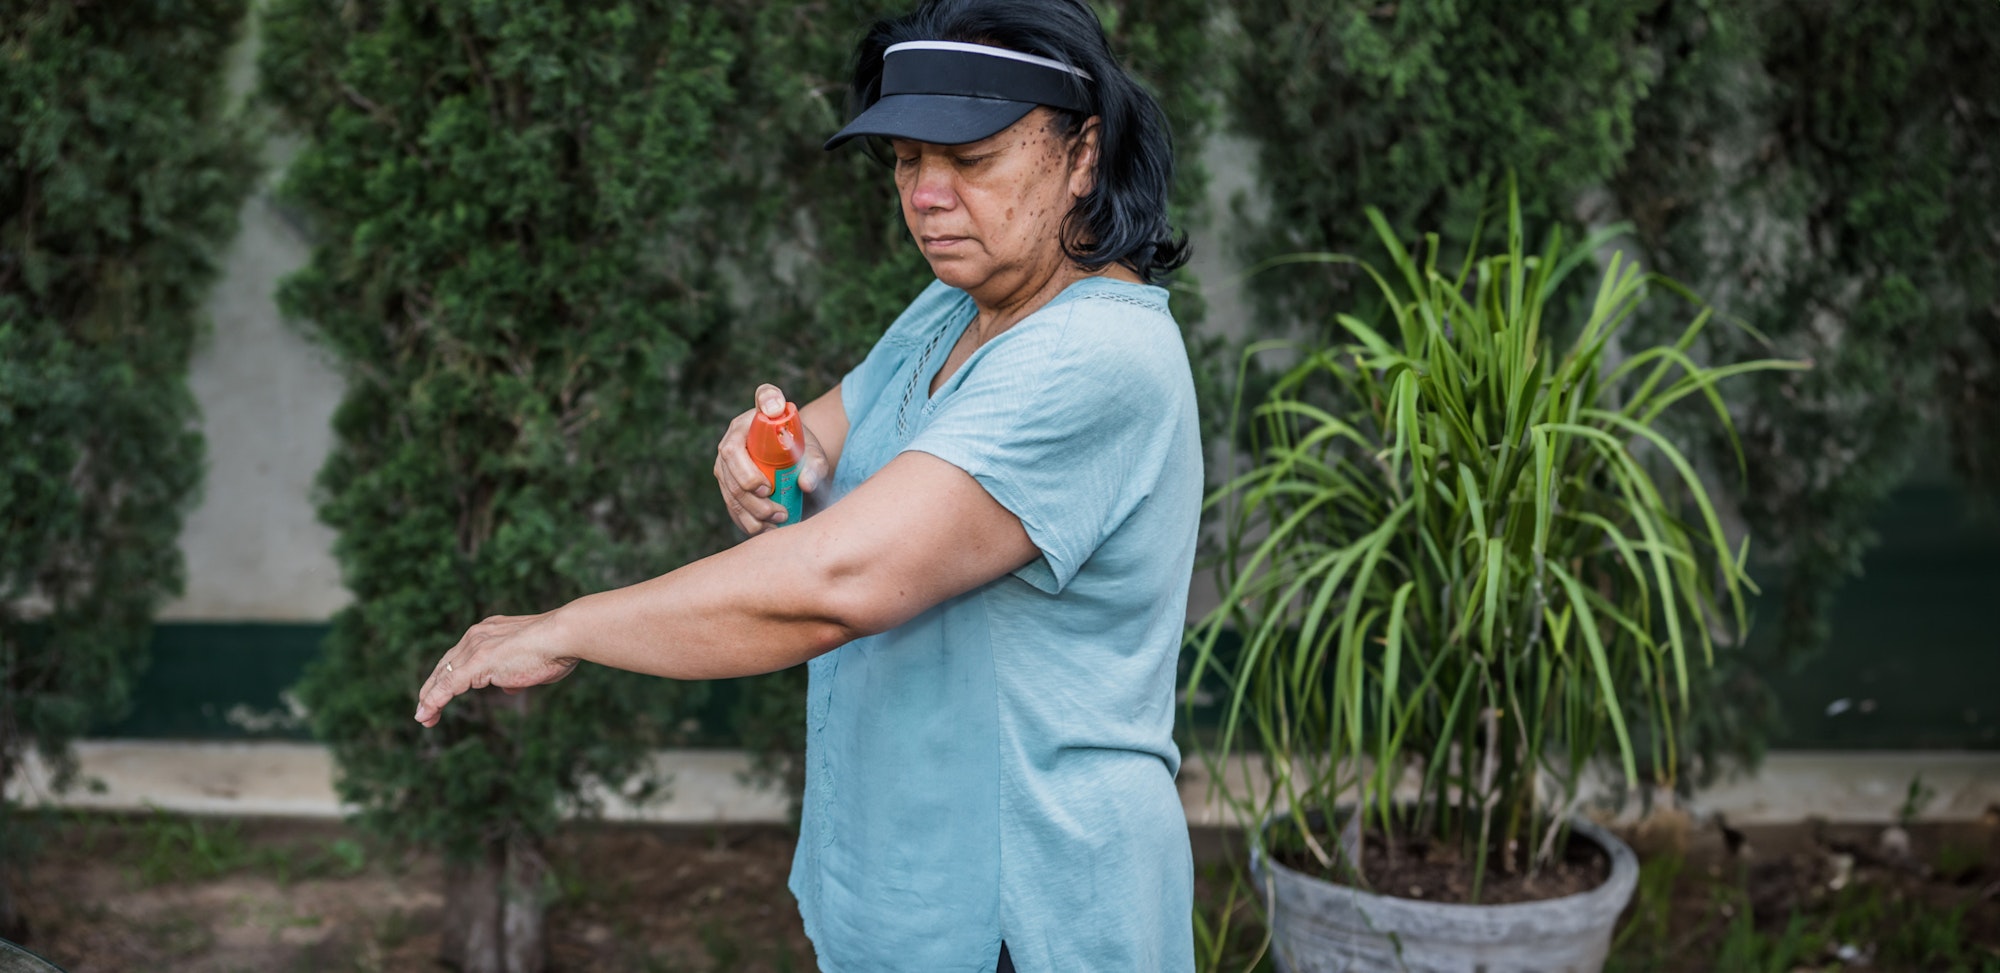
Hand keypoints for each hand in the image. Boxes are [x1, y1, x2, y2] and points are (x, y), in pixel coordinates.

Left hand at [414, 610, 579, 726]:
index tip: (443, 691)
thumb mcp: (531, 664)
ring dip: (429, 699)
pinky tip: (425, 715)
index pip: (460, 655)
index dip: (448, 675)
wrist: (564, 635)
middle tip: (424, 708)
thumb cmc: (558, 647)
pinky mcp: (477, 663)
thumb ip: (514, 675)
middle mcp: (477, 636)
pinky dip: (434, 701)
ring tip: (422, 717)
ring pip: (442, 676)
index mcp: (489, 631)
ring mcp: (476, 649)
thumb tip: (507, 688)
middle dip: (432, 688)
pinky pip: (448, 686)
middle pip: (445, 664)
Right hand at [714, 383, 830, 535]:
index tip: (768, 489)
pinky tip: (769, 529)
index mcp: (743, 428)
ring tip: (780, 521)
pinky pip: (733, 510)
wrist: (791, 448)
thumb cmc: (800, 444)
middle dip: (754, 503)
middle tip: (781, 513)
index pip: (733, 451)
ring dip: (753, 517)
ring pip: (731, 499)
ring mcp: (725, 468)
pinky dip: (750, 524)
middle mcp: (728, 447)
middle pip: (731, 481)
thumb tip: (806, 484)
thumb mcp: (812, 450)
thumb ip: (814, 463)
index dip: (747, 474)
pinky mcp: (728, 487)